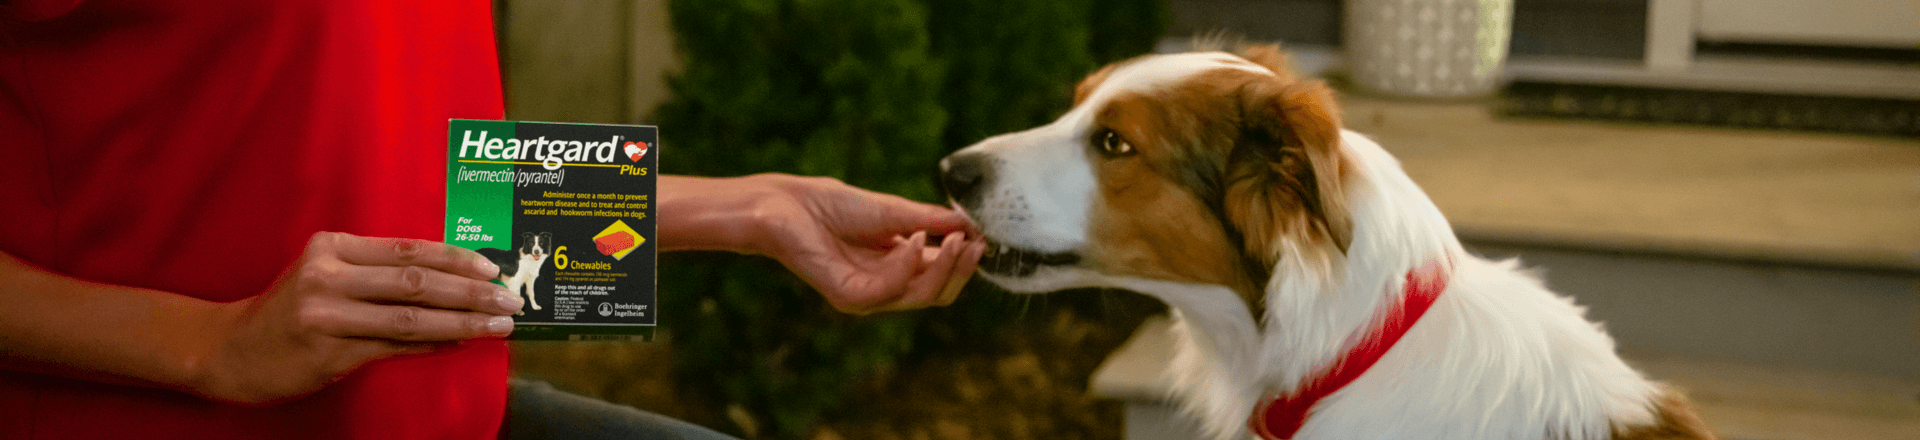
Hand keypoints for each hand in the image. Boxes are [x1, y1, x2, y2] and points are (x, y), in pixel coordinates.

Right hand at [189, 232, 520, 403]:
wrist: (232, 350)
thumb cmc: (292, 310)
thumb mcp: (327, 275)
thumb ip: (380, 272)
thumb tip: (452, 278)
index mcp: (332, 247)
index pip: (408, 249)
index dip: (456, 258)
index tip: (493, 267)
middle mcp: (327, 276)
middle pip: (416, 281)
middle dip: (471, 291)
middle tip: (510, 300)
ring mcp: (326, 315)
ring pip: (410, 317)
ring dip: (462, 322)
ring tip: (498, 325)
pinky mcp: (328, 352)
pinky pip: (393, 347)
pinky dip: (432, 345)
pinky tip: (459, 343)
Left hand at [751, 175, 986, 313]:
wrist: (784, 204)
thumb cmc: (830, 205)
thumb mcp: (893, 210)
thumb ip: (929, 221)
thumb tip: (970, 223)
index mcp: (895, 269)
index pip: (940, 277)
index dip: (964, 260)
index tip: (982, 237)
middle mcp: (883, 289)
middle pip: (937, 294)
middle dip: (960, 269)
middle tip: (974, 242)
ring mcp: (866, 297)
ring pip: (920, 296)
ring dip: (942, 267)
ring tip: (953, 239)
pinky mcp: (847, 297)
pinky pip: (889, 290)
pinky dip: (906, 266)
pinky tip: (913, 241)